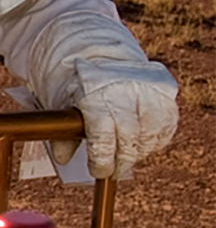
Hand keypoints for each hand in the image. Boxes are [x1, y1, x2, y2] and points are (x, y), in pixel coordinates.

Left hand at [51, 59, 177, 178]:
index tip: (99, 171)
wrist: (104, 56)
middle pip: (129, 138)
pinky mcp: (166, 94)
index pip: (103, 135)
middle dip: (121, 160)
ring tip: (126, 155)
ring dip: (138, 152)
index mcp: (95, 93)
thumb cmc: (82, 87)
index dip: (102, 159)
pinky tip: (142, 142)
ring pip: (149, 135)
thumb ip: (63, 132)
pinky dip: (155, 140)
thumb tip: (61, 158)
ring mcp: (148, 91)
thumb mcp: (64, 104)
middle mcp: (124, 91)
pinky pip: (165, 127)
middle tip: (114, 170)